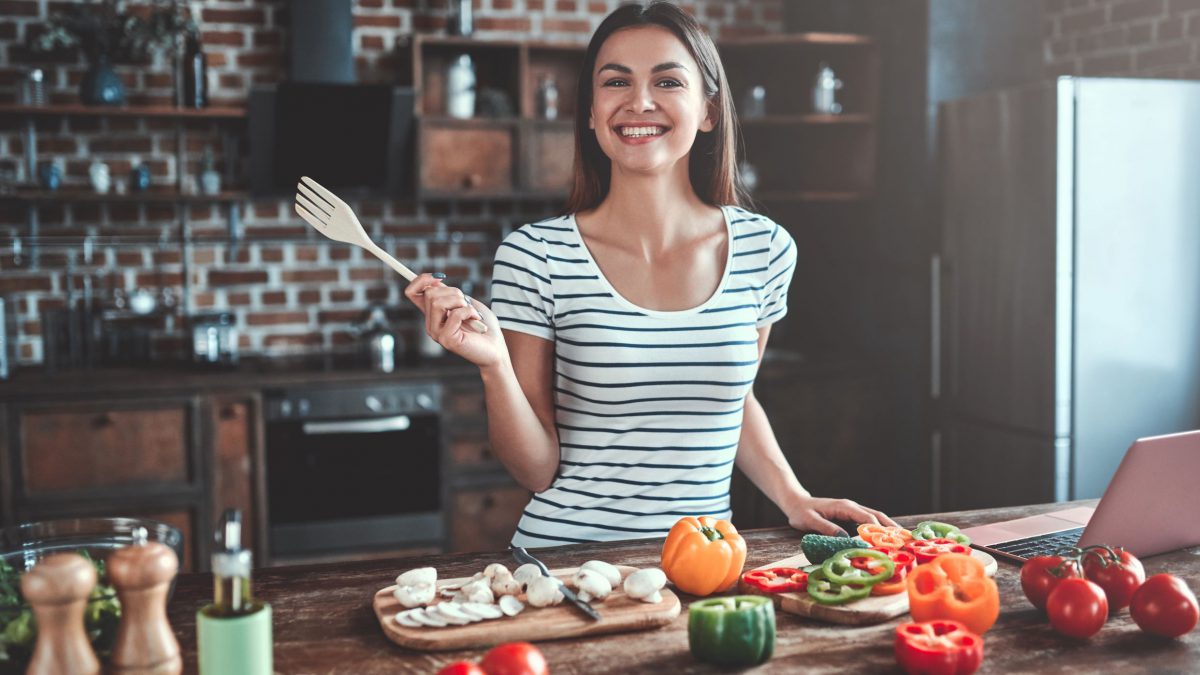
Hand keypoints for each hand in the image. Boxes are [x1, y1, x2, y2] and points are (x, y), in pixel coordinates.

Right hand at [403, 274, 505, 367]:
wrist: (496, 349)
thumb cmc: (483, 325)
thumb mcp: (466, 303)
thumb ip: (450, 294)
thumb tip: (436, 282)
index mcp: (433, 314)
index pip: (412, 292)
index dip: (421, 280)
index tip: (440, 277)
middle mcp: (430, 324)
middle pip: (430, 294)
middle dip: (453, 292)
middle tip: (466, 303)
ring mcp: (437, 333)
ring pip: (438, 302)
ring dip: (461, 302)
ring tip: (471, 313)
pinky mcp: (446, 339)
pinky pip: (454, 314)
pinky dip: (469, 312)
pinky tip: (476, 321)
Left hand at [785, 495, 899, 536]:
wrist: (796, 502)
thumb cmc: (801, 512)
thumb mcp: (810, 521)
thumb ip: (826, 528)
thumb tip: (845, 538)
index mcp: (844, 507)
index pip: (866, 518)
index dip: (877, 530)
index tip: (887, 542)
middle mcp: (851, 506)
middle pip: (877, 515)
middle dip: (891, 527)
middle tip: (905, 540)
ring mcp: (852, 509)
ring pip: (876, 516)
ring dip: (889, 526)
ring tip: (902, 538)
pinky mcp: (851, 514)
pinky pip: (869, 519)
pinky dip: (880, 527)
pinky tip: (887, 536)